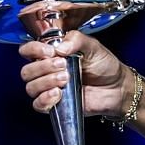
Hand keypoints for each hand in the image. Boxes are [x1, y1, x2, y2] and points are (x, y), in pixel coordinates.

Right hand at [17, 33, 133, 118]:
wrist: (117, 88)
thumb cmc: (104, 66)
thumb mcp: (93, 46)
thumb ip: (76, 40)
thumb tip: (60, 47)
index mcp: (51, 54)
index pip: (28, 50)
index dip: (33, 50)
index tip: (50, 51)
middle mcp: (46, 71)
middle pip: (27, 71)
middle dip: (43, 67)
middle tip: (63, 65)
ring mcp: (49, 88)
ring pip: (31, 87)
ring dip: (46, 82)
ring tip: (66, 79)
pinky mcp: (54, 104)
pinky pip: (38, 104)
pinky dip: (45, 99)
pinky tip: (59, 94)